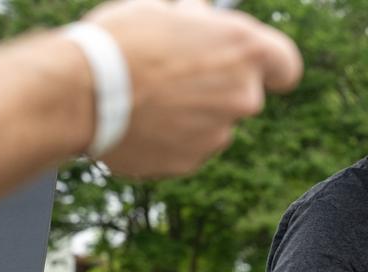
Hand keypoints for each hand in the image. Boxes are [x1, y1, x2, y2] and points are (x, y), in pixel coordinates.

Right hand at [82, 0, 302, 176]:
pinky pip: (188, 145)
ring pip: (214, 121)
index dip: (271, 66)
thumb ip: (197, 21)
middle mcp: (244, 96)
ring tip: (145, 95)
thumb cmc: (120, 40)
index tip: (255, 66)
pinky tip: (136, 119)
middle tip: (172, 71)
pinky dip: (169, 136)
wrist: (81, 91)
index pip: (286, 65)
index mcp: (245, 50)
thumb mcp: (162, 8)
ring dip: (191, 111)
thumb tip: (203, 19)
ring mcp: (220, 133)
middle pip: (244, 93)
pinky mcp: (194, 160)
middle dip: (217, 84)